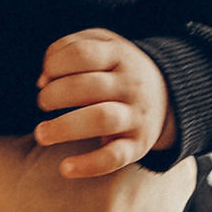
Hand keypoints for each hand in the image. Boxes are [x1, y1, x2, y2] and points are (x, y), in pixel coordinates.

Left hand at [35, 30, 171, 179]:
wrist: (169, 95)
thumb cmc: (118, 68)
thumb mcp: (100, 43)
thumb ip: (68, 48)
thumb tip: (43, 80)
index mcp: (118, 56)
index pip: (82, 54)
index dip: (54, 65)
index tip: (46, 78)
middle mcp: (130, 85)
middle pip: (87, 87)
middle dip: (54, 95)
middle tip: (44, 102)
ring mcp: (135, 116)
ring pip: (101, 119)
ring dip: (65, 127)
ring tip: (42, 133)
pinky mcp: (137, 145)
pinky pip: (114, 157)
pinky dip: (89, 165)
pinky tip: (66, 167)